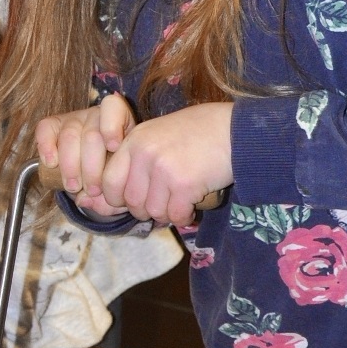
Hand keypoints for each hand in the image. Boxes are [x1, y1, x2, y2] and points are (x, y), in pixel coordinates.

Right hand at [35, 96, 134, 204]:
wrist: (95, 175)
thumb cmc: (112, 177)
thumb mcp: (119, 185)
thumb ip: (111, 196)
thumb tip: (85, 200)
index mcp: (120, 122)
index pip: (114, 108)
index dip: (112, 127)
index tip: (113, 148)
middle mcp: (96, 116)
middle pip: (91, 134)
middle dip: (91, 167)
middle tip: (93, 190)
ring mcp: (73, 119)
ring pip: (69, 136)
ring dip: (70, 166)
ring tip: (73, 187)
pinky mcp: (52, 126)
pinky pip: (45, 129)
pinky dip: (46, 147)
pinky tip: (51, 164)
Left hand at [97, 103, 233, 224]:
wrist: (237, 131)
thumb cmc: (199, 133)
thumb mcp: (159, 134)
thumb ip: (137, 159)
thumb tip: (112, 198)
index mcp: (134, 140)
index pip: (109, 182)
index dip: (118, 199)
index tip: (133, 201)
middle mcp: (145, 153)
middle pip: (131, 202)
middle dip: (146, 209)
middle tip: (164, 202)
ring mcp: (164, 169)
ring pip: (153, 212)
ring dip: (167, 213)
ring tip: (180, 200)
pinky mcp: (184, 184)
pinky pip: (175, 215)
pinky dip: (184, 216)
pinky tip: (192, 205)